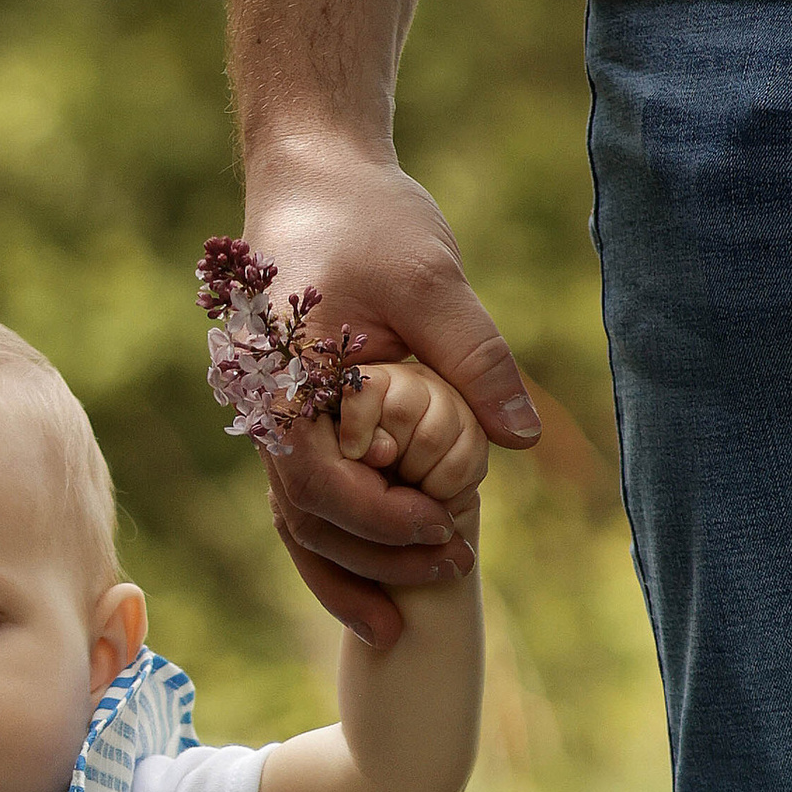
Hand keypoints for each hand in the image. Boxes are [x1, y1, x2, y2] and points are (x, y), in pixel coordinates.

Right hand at [243, 137, 537, 645]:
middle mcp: (268, 413)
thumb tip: (523, 440)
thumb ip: (476, 359)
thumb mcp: (432, 279)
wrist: (311, 173)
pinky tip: (381, 582)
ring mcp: (274, 421)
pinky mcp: (294, 421)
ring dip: (351, 571)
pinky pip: (306, 501)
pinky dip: (339, 546)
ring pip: (298, 523)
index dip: (384, 523)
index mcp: (288, 383)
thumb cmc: (365, 217)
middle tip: (452, 570)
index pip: (323, 487)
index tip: (445, 530)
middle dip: (376, 561)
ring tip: (405, 618)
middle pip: (308, 520)